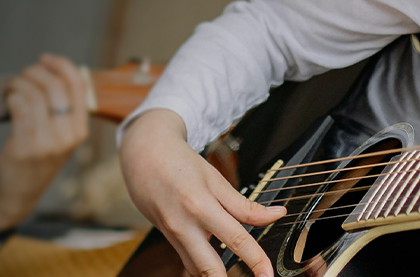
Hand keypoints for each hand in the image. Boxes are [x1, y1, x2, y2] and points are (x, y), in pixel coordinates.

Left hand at [0, 54, 91, 235]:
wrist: (13, 198)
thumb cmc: (33, 162)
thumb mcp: (57, 139)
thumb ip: (61, 111)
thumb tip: (55, 72)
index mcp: (80, 131)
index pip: (78, 85)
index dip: (61, 64)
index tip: (44, 58)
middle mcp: (69, 136)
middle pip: (54, 84)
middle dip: (33, 72)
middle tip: (20, 78)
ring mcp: (48, 143)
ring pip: (34, 92)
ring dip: (18, 83)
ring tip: (10, 89)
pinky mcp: (25, 147)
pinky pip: (19, 105)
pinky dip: (10, 96)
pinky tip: (6, 100)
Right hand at [119, 109, 283, 276]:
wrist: (143, 155)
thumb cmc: (180, 163)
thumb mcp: (215, 179)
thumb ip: (245, 205)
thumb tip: (276, 215)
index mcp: (200, 206)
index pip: (235, 239)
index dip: (255, 260)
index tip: (268, 275)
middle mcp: (183, 225)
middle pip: (208, 269)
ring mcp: (172, 235)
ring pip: (196, 269)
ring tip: (233, 275)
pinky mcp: (166, 239)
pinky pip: (187, 260)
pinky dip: (202, 266)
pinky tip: (215, 266)